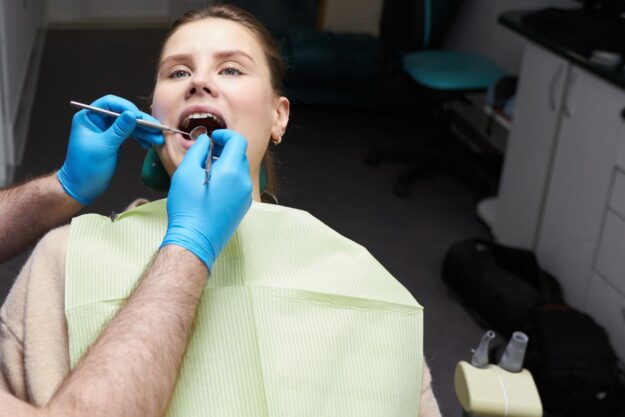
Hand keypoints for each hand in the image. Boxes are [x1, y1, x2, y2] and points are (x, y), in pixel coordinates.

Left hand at [58, 95, 164, 204]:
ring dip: (145, 131)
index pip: (110, 104)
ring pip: (129, 125)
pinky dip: (141, 138)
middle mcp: (98, 121)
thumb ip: (119, 130)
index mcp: (89, 118)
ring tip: (158, 139)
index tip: (139, 116)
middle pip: (123, 114)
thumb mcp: (104, 147)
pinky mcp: (115, 141)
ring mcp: (107, 131)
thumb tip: (132, 114)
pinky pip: (130, 135)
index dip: (126, 107)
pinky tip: (150, 143)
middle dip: (141, 121)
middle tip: (157, 128)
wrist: (82, 188)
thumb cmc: (86, 168)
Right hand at [161, 130, 252, 270]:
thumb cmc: (188, 208)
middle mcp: (243, 182)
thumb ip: (198, 150)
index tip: (213, 137)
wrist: (195, 240)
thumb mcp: (186, 172)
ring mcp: (245, 196)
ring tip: (207, 170)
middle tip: (207, 152)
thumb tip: (206, 141)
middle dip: (226, 149)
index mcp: (232, 171)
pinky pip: (239, 185)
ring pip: (240, 171)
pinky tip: (212, 186)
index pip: (238, 141)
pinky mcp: (243, 207)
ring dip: (227, 164)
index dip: (225, 135)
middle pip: (240, 155)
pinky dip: (229, 179)